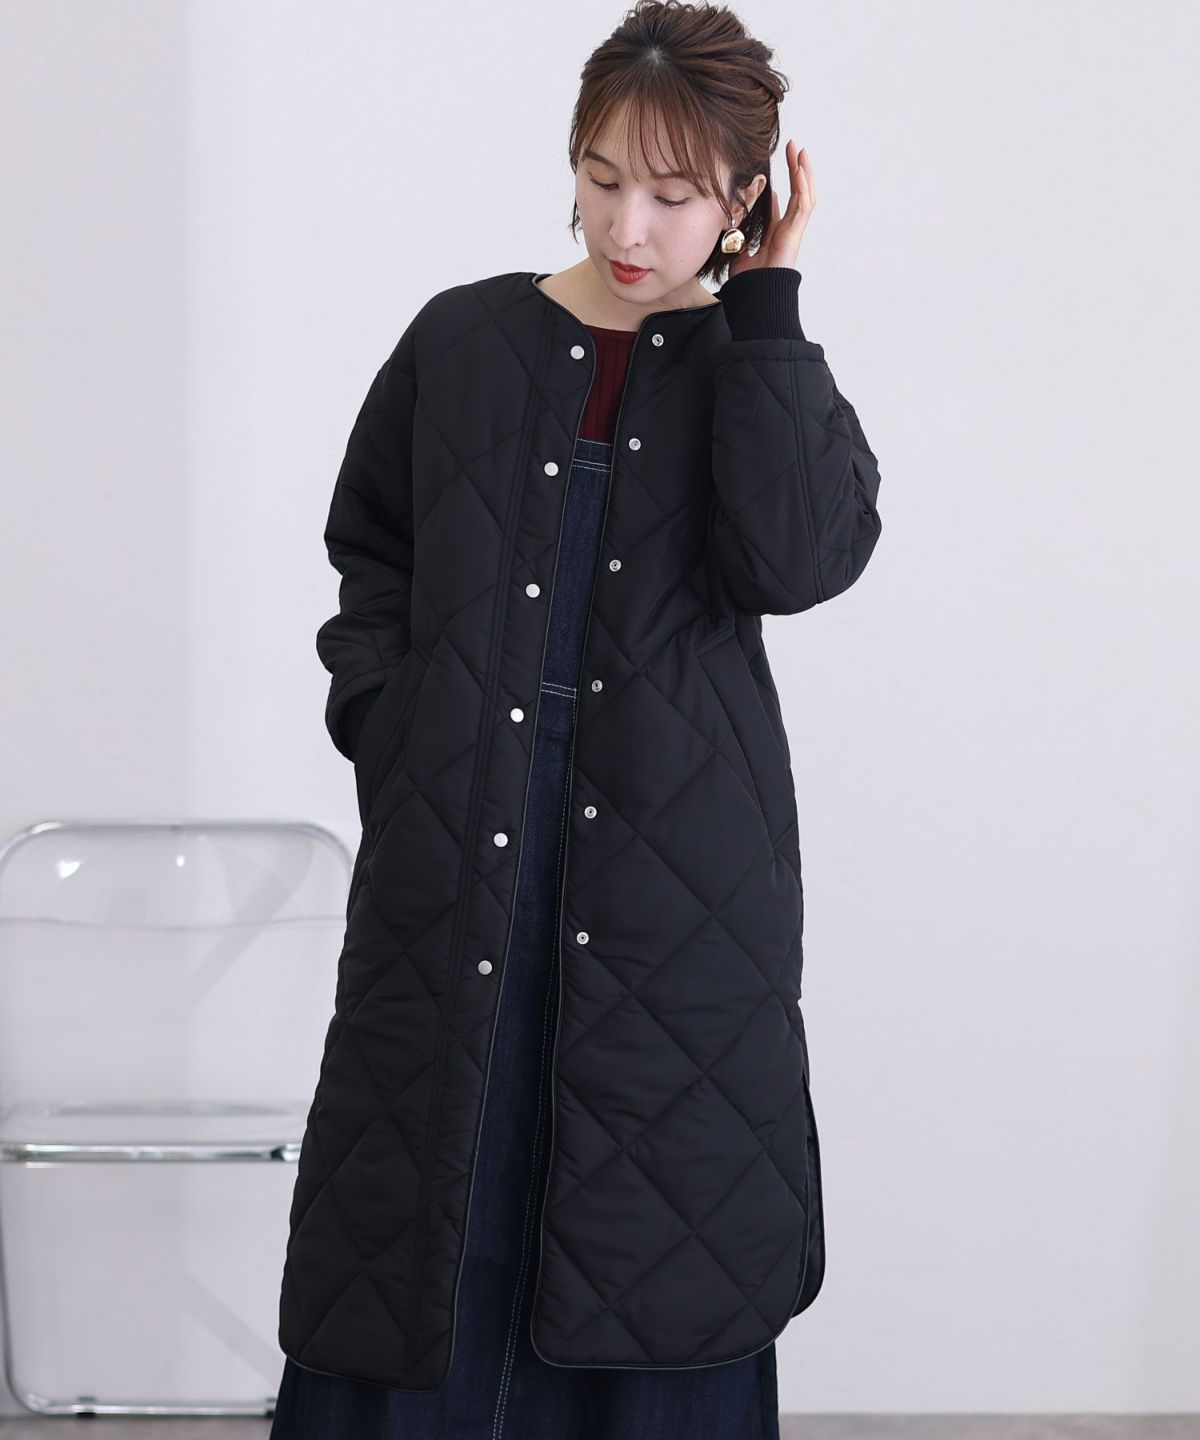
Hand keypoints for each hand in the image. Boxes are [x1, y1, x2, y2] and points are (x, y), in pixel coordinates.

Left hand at [726, 140, 813, 278]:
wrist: (755, 298)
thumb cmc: (747, 283)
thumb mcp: (737, 252)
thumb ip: (737, 237)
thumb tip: (731, 226)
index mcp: (775, 236)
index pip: (780, 208)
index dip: (778, 190)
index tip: (771, 174)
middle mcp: (787, 231)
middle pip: (796, 194)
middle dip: (794, 171)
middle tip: (791, 148)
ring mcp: (794, 231)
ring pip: (804, 195)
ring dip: (802, 171)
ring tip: (799, 150)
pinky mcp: (796, 232)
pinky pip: (803, 204)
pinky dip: (802, 184)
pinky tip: (799, 168)